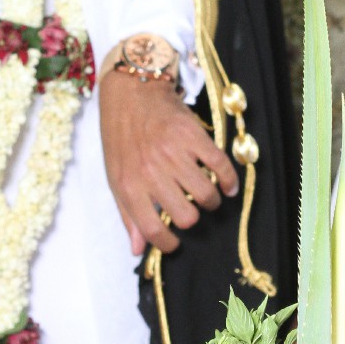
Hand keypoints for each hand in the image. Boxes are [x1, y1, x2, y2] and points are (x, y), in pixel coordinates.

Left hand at [98, 70, 238, 255]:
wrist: (130, 93)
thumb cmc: (121, 139)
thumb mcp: (115, 177)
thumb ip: (128, 215)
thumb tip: (139, 249)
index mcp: (128, 185)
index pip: (152, 230)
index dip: (167, 244)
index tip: (174, 242)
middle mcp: (150, 171)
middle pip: (186, 216)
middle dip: (192, 218)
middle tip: (191, 208)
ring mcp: (173, 152)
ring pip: (205, 194)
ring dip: (211, 201)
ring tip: (207, 195)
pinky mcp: (192, 135)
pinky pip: (220, 166)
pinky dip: (229, 180)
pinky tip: (228, 186)